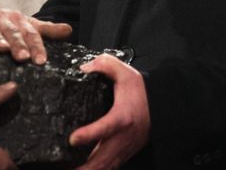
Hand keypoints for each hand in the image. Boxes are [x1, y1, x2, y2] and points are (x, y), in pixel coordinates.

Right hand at [0, 2, 71, 64]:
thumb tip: (69, 30)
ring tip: (2, 49)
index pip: (30, 33)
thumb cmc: (3, 22)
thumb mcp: (25, 24)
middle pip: (12, 32)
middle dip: (18, 44)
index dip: (37, 46)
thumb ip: (46, 30)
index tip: (41, 60)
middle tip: (24, 58)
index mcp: (18, 20)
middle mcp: (2, 19)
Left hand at [69, 54, 150, 169]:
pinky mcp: (125, 154)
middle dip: (84, 167)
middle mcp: (124, 137)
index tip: (72, 139)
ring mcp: (125, 149)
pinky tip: (83, 169)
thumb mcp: (126, 72)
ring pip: (105, 167)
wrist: (161, 106)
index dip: (89, 135)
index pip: (105, 128)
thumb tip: (85, 68)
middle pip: (102, 159)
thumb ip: (106, 65)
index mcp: (123, 117)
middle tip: (64, 168)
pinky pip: (110, 168)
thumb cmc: (142, 92)